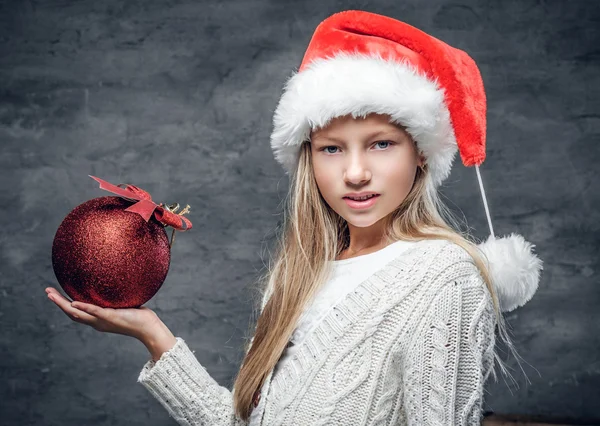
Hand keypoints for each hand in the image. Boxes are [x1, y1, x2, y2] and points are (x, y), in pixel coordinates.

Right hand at [45, 286, 162, 341]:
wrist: (148, 328)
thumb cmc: (139, 317)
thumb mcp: (123, 305)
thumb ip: (116, 298)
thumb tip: (116, 283)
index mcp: (98, 319)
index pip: (77, 312)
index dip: (64, 305)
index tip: (56, 294)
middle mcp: (97, 322)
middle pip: (71, 313)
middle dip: (58, 303)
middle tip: (47, 291)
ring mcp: (102, 320)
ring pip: (78, 313)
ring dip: (63, 304)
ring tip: (52, 294)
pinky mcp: (111, 317)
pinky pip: (95, 312)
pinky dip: (83, 307)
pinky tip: (74, 302)